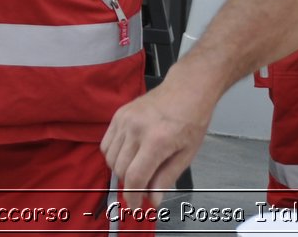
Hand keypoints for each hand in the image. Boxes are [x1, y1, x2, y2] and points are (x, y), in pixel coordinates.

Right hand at [101, 79, 214, 208]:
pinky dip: (113, 155)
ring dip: (120, 170)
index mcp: (157, 141)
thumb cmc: (191, 121)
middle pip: (120, 169)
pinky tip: (128, 156)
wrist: (186, 90)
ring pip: (110, 157)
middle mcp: (136, 129)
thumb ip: (166, 179)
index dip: (133, 197)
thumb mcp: (186, 155)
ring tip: (136, 170)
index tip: (135, 207)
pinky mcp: (118, 114)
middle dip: (129, 185)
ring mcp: (124, 120)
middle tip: (141, 189)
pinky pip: (106, 143)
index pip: (135, 177)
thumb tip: (152, 200)